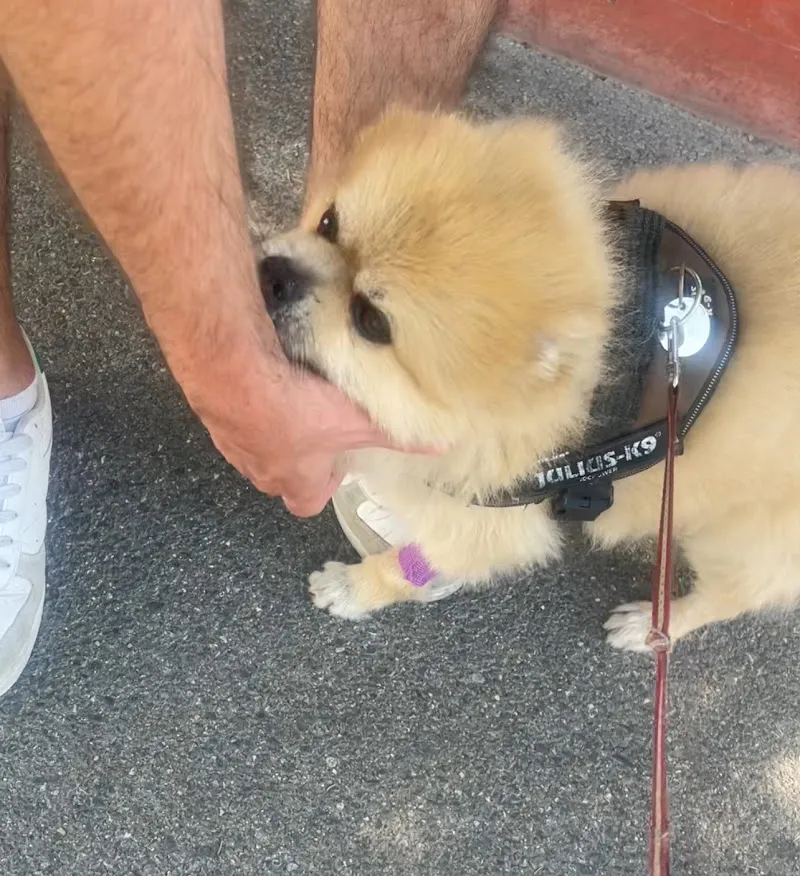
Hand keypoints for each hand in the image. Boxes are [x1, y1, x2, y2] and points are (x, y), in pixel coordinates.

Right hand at [184, 330, 404, 516]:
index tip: (337, 466)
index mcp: (293, 480)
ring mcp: (233, 443)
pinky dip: (250, 401)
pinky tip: (267, 377)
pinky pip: (236, 415)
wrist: (235, 375)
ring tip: (295, 395)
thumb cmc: (296, 410)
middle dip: (300, 455)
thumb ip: (395, 437)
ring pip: (256, 445)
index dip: (321, 488)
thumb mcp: (354, 423)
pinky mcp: (216, 414)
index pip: (305, 504)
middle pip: (281, 475)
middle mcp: (259, 469)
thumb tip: (440, 446)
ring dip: (273, 427)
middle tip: (319, 425)